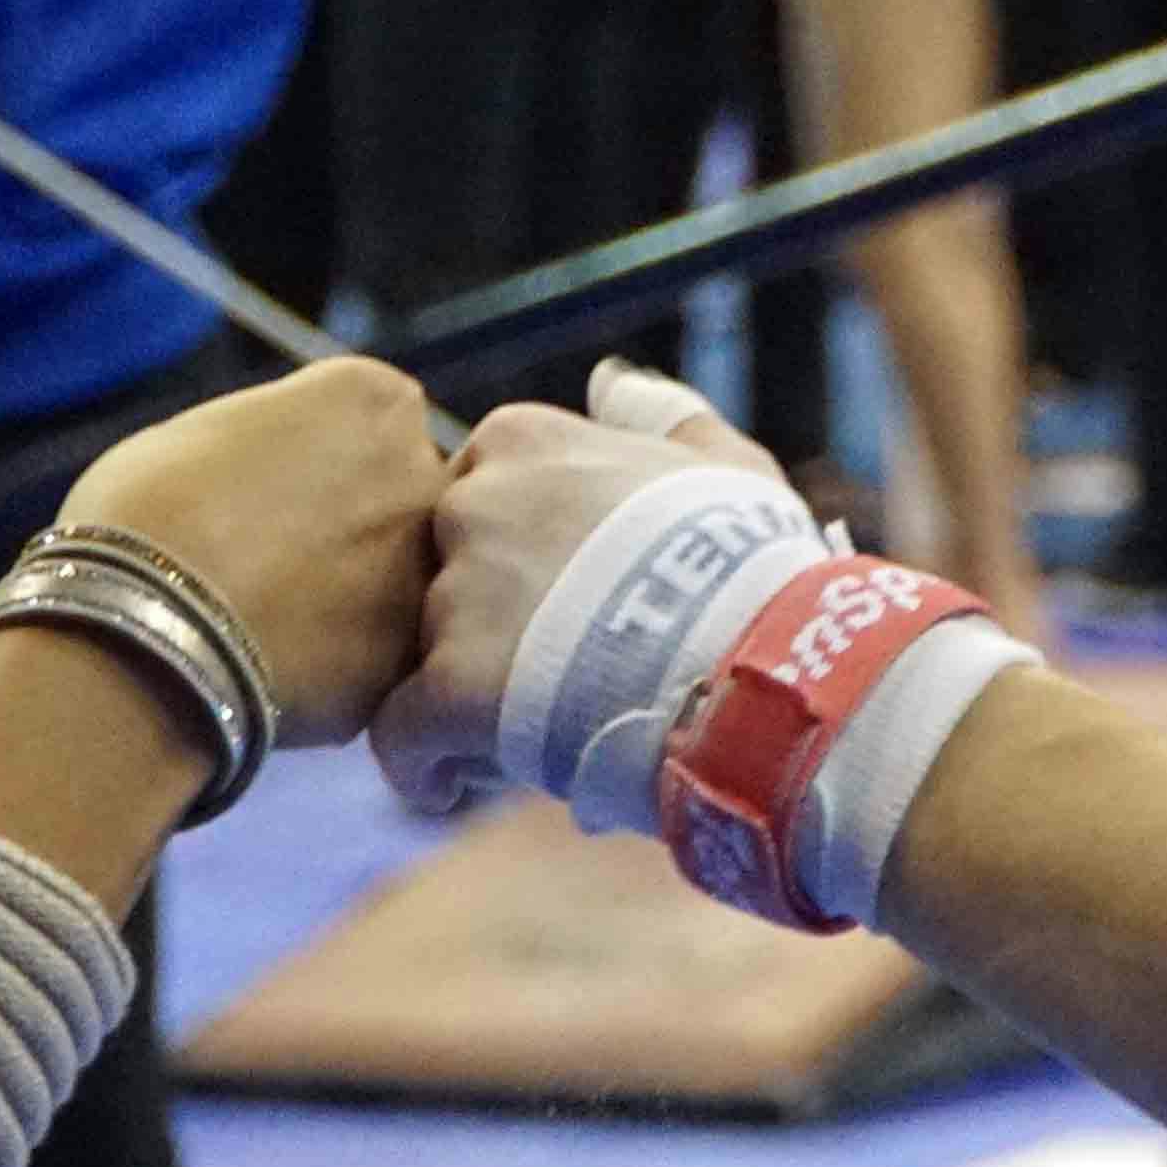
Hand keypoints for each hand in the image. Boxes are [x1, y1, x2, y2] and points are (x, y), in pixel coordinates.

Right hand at [54, 357, 450, 747]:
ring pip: (396, 578)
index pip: (366, 422)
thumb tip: (279, 468)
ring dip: (351, 595)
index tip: (262, 491)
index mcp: (375, 399)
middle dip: (348, 525)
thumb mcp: (208, 432)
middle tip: (271, 560)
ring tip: (267, 619)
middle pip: (396, 497)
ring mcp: (422, 566)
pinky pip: (376, 653)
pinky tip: (276, 667)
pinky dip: (336, 664)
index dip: (310, 462)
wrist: (141, 626)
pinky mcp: (405, 655)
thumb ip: (275, 440)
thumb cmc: (147, 512)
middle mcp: (421, 471)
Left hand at [373, 364, 796, 813]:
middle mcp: (472, 504)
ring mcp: (457, 596)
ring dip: (465, 698)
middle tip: (551, 677)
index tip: (566, 606)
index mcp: (522, 441)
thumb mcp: (723, 467)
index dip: (517, 561)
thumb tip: (610, 381)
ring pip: (425, 658)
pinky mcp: (448, 689)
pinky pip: (400, 736)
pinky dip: (423, 766)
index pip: (476, 498)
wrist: (765, 672)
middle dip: (483, 627)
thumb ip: (661, 416)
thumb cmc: (757, 569)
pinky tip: (457, 786)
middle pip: (443, 578)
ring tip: (538, 736)